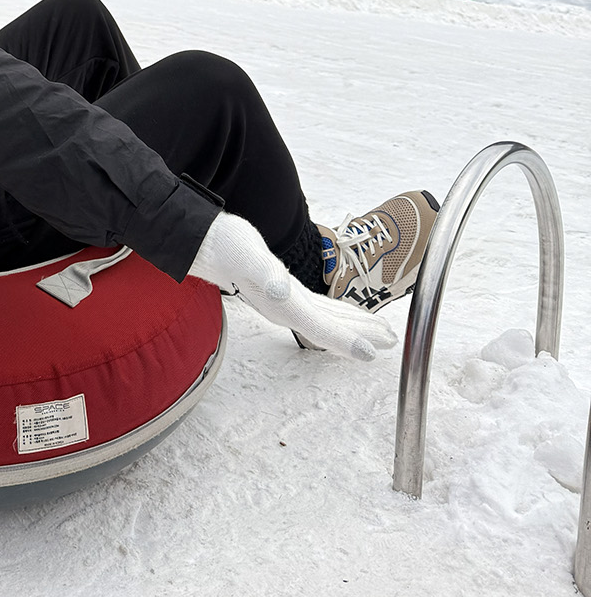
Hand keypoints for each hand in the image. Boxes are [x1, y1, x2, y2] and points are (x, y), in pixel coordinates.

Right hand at [189, 212, 396, 360]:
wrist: (204, 243)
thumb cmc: (225, 245)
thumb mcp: (247, 254)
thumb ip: (264, 273)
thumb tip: (280, 289)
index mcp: (282, 304)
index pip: (321, 328)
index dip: (348, 340)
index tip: (374, 353)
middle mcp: (285, 309)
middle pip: (330, 328)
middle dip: (361, 335)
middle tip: (392, 342)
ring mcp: (284, 303)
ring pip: (327, 320)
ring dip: (353, 326)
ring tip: (379, 331)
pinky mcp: (284, 293)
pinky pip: (319, 309)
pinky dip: (338, 313)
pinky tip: (346, 313)